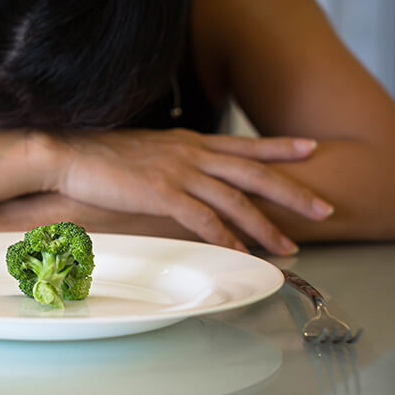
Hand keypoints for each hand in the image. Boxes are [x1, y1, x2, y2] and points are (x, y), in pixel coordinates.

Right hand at [41, 128, 333, 254]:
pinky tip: (242, 253)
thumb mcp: (147, 151)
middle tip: (324, 208)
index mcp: (189, 142)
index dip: (280, 147)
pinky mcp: (162, 194)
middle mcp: (191, 153)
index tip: (310, 149)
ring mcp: (179, 172)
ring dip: (266, 225)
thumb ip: (173, 160)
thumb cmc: (102, 155)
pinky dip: (227, 238)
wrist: (70, 154)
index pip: (244, 145)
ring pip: (236, 200)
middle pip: (254, 173)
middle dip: (293, 191)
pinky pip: (204, 219)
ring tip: (290, 246)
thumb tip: (186, 173)